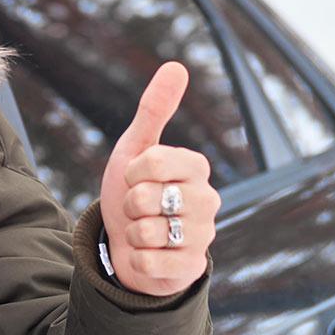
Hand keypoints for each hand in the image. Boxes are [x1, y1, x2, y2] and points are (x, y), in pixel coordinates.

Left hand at [98, 62, 219, 296]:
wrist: (126, 243)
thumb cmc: (132, 190)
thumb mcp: (136, 147)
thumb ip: (154, 109)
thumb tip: (176, 65)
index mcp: (196, 167)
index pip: (153, 161)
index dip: (132, 171)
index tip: (134, 177)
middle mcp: (207, 200)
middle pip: (147, 198)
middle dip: (130, 204)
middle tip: (139, 208)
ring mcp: (203, 236)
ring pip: (148, 231)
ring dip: (133, 233)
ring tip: (144, 232)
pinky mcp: (191, 268)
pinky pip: (150, 262)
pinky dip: (137, 259)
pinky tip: (147, 255)